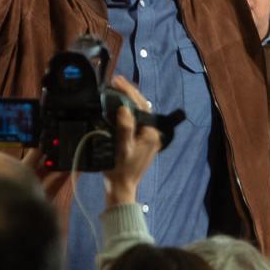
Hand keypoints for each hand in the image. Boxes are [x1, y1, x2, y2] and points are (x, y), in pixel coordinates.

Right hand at [103, 76, 161, 205]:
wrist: (121, 188)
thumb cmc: (120, 170)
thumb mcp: (122, 149)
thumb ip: (125, 129)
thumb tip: (124, 109)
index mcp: (151, 133)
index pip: (141, 105)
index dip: (129, 91)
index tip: (117, 81)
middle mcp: (153, 133)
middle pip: (142, 107)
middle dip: (129, 93)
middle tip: (116, 81)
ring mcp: (148, 137)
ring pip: (139, 113)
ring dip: (129, 101)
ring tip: (117, 89)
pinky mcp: (141, 141)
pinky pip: (136, 121)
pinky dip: (128, 111)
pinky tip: (119, 106)